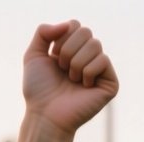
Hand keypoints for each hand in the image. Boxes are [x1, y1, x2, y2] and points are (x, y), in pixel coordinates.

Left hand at [23, 21, 118, 137]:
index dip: (61, 38)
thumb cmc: (39, 89)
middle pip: (86, 32)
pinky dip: (87, 72)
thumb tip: (68, 24)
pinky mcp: (110, 82)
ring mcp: (101, 69)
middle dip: (68, 50)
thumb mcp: (33, 55)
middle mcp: (89, 57)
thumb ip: (43, 32)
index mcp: (73, 49)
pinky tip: (83, 87)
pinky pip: (103, 60)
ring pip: (95, 45)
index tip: (53, 56)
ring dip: (76, 63)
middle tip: (62, 70)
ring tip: (71, 80)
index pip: (75, 25)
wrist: (45, 115)